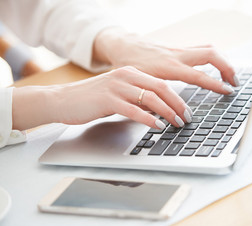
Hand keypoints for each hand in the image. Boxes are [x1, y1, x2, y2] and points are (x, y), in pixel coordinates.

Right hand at [12, 67, 191, 129]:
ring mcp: (116, 87)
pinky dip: (149, 118)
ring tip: (176, 124)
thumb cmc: (92, 99)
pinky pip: (134, 110)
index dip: (177, 98)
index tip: (186, 110)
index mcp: (130, 73)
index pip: (161, 84)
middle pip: (161, 89)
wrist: (63, 100)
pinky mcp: (108, 100)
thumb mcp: (119, 94)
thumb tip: (159, 108)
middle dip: (177, 105)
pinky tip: (157, 126)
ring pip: (150, 98)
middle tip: (187, 118)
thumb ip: (137, 98)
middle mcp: (126, 76)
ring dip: (167, 112)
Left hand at [93, 28, 238, 93]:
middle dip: (227, 67)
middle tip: (235, 83)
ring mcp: (181, 51)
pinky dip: (214, 58)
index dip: (216, 84)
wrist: (125, 46)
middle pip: (211, 55)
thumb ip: (156, 97)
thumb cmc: (130, 65)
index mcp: (170, 67)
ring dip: (223, 61)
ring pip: (209, 49)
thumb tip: (167, 115)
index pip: (199, 75)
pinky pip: (203, 49)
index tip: (229, 91)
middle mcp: (179, 56)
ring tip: (230, 76)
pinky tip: (217, 68)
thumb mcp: (142, 83)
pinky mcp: (181, 49)